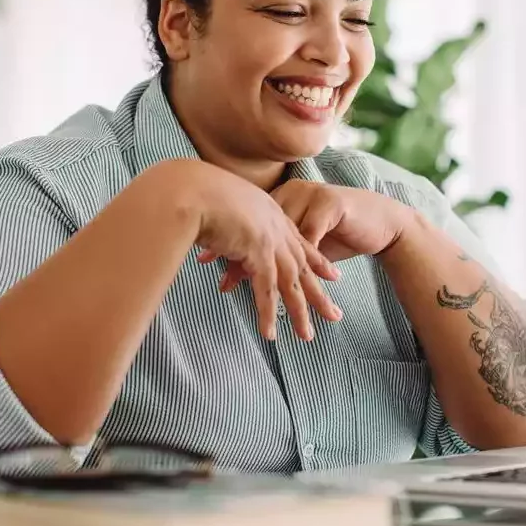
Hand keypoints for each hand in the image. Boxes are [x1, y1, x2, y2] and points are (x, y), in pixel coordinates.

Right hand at [179, 161, 342, 340]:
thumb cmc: (196, 192)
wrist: (191, 188)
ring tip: (306, 337)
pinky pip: (266, 290)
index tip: (332, 275)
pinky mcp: (258, 254)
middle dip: (318, 293)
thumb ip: (228, 221)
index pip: (299, 241)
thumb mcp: (221, 205)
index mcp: (270, 212)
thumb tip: (220, 234)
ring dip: (299, 312)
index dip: (316, 260)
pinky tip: (270, 334)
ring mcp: (269, 241)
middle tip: (334, 315)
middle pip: (303, 266)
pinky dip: (268, 314)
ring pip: (291, 283)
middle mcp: (276, 227)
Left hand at [202, 180, 413, 290]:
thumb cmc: (339, 231)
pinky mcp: (331, 206)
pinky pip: (310, 237)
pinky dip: (299, 261)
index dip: (228, 243)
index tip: (206, 261)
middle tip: (222, 280)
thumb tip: (237, 270)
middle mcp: (293, 193)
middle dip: (241, 257)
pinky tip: (289, 278)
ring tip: (252, 288)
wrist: (380, 220)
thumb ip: (273, 251)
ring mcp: (311, 197)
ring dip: (268, 265)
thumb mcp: (301, 242)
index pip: (249, 222)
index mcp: (281, 198)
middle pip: (261, 228)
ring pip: (283, 235)